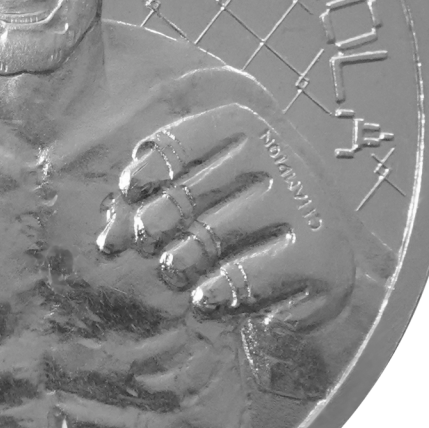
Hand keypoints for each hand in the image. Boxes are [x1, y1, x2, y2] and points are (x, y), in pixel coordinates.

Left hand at [97, 103, 353, 321]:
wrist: (314, 264)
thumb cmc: (234, 222)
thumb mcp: (192, 202)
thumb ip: (146, 208)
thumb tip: (108, 239)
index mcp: (244, 129)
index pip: (180, 142)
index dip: (146, 169)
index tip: (129, 191)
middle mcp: (276, 158)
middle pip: (190, 191)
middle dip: (155, 222)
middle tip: (146, 242)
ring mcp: (302, 204)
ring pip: (218, 232)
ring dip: (183, 258)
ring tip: (173, 270)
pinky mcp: (320, 255)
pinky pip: (254, 272)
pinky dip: (222, 288)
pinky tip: (206, 298)